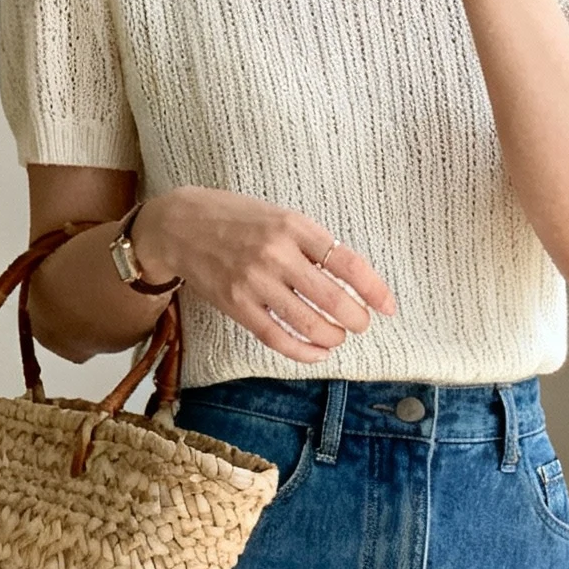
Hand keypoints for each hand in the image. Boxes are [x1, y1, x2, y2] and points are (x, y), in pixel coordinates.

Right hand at [137, 188, 395, 365]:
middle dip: (355, 319)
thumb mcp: (278, 215)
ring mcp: (255, 281)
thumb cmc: (235, 219)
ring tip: (337, 337)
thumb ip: (311, 243)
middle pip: (332, 298)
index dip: (374, 289)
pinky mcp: (237, 305)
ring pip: (308, 323)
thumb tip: (351, 278)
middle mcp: (276, 253)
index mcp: (294, 226)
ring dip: (331, 337)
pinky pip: (277, 337)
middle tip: (360, 324)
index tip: (388, 307)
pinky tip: (316, 353)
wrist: (179, 225)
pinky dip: (303, 351)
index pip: (347, 262)